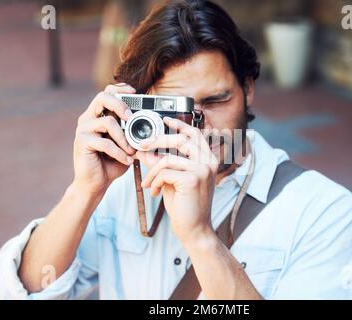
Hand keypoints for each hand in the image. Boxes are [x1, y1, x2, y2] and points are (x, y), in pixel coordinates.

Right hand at [72, 83, 135, 196]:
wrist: (95, 183)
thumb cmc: (111, 163)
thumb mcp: (127, 146)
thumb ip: (134, 134)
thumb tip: (154, 128)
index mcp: (98, 115)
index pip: (106, 92)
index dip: (120, 88)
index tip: (135, 92)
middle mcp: (88, 118)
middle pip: (102, 97)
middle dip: (120, 105)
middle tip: (131, 117)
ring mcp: (83, 129)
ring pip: (108, 122)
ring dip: (124, 138)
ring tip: (132, 151)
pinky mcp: (82, 142)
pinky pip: (105, 143)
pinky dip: (119, 152)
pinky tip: (126, 160)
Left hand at [138, 117, 218, 242]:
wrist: (195, 231)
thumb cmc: (186, 207)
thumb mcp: (173, 181)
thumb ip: (164, 164)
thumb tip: (146, 151)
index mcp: (208, 161)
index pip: (195, 135)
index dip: (179, 125)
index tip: (164, 121)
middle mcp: (208, 163)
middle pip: (181, 139)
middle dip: (158, 141)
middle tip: (142, 147)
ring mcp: (202, 170)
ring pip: (168, 158)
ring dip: (152, 171)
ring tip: (148, 183)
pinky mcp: (192, 179)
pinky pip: (165, 172)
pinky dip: (155, 182)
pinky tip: (155, 193)